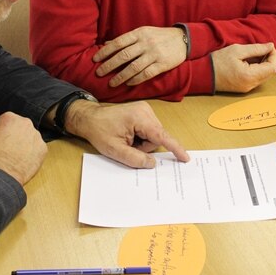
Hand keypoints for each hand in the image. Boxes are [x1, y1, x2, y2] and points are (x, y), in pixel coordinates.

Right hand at [0, 112, 46, 184]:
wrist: (1, 174)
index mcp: (10, 118)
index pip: (9, 120)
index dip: (4, 131)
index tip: (2, 139)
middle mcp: (25, 123)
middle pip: (22, 127)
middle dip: (16, 136)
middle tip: (9, 148)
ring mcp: (36, 135)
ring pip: (31, 138)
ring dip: (25, 145)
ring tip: (15, 157)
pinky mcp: (43, 148)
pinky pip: (38, 149)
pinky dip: (32, 155)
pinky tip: (23, 162)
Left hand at [64, 99, 189, 168]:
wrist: (90, 118)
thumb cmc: (99, 131)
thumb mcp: (115, 150)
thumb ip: (135, 159)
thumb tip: (152, 164)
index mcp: (139, 117)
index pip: (161, 136)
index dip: (174, 148)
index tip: (185, 158)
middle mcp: (146, 111)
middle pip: (157, 137)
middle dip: (144, 147)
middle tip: (127, 146)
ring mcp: (145, 110)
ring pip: (154, 135)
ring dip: (142, 143)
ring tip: (126, 140)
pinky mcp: (143, 112)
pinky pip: (150, 130)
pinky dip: (141, 137)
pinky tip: (129, 135)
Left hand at [93, 26, 186, 86]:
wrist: (182, 39)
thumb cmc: (159, 36)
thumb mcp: (143, 32)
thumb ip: (126, 39)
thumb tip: (106, 44)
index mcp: (139, 33)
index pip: (118, 43)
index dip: (105, 52)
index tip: (95, 59)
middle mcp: (145, 43)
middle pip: (123, 56)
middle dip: (109, 65)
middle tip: (99, 73)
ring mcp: (154, 54)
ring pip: (133, 67)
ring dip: (120, 76)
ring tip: (112, 83)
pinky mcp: (162, 64)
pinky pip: (146, 73)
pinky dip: (136, 80)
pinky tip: (129, 84)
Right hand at [211, 43, 275, 92]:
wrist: (203, 74)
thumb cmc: (218, 61)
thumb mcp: (237, 50)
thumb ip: (256, 48)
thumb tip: (270, 46)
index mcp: (250, 76)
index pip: (272, 67)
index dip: (274, 55)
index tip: (269, 46)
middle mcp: (250, 85)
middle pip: (270, 73)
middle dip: (270, 59)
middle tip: (263, 48)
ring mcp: (247, 88)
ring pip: (264, 76)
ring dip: (264, 64)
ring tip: (256, 53)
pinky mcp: (244, 88)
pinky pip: (257, 78)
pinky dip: (258, 69)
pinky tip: (251, 61)